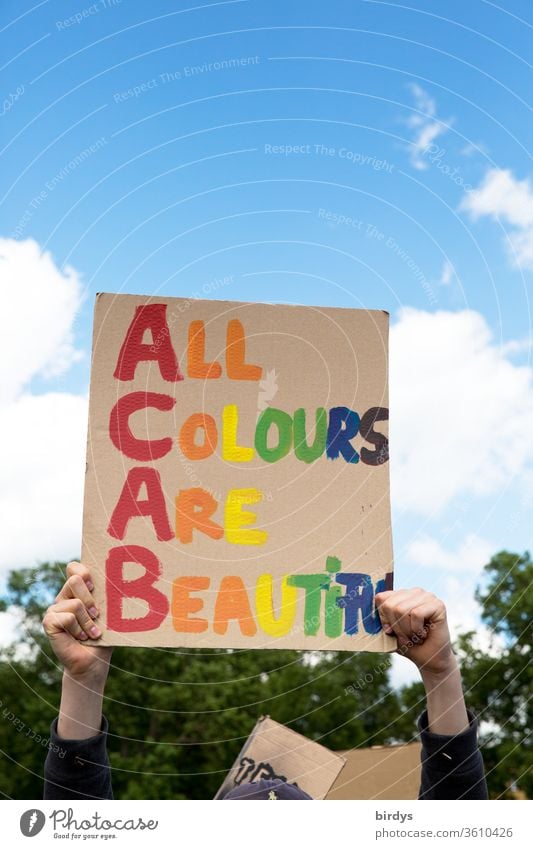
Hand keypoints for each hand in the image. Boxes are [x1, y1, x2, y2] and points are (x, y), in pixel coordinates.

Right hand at [43, 561, 112, 681]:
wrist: (94, 661)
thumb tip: (125, 581)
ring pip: (75, 603)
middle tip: (97, 614)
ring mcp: (54, 609)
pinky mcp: (49, 622)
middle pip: (75, 580)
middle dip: (90, 598)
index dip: (84, 572)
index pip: (74, 567)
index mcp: (77, 590)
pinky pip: (68, 618)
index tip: (95, 586)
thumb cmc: (104, 636)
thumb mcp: (109, 613)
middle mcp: (64, 597)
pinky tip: (81, 637)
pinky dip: (78, 630)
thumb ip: (108, 597)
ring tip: (91, 632)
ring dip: (88, 621)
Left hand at [375, 588, 455, 677]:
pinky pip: (416, 614)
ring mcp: (427, 596)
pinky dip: (417, 630)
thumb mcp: (390, 631)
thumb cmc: (409, 645)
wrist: (430, 661)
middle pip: (390, 605)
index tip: (390, 631)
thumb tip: (367, 608)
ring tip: (415, 636)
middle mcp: (415, 592)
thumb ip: (381, 618)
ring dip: (406, 631)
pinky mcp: (438, 604)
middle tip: (406, 637)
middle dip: (395, 627)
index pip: (381, 598)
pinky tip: (424, 634)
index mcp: (402, 595)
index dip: (383, 619)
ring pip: (401, 609)